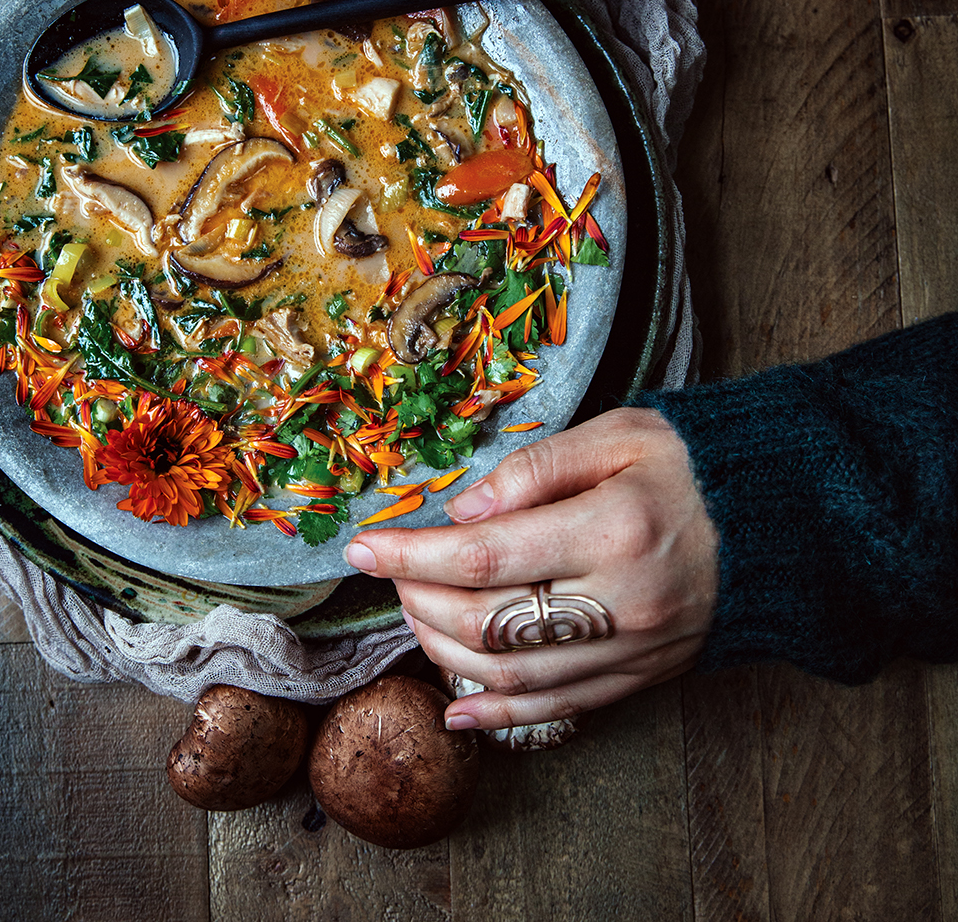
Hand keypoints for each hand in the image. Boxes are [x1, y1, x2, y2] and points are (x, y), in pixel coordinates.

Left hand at [344, 409, 718, 729]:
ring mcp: (633, 649)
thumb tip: (460, 509)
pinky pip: (558, 708)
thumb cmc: (693, 464)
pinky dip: (498, 713)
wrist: (786, 520)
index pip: (484, 556)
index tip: (362, 545)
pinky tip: (455, 707)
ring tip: (412, 612)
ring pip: (512, 673)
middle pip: (487, 621)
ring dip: (442, 649)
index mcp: (612, 528)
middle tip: (390, 567)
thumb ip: (535, 468)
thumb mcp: (618, 435)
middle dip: (417, 597)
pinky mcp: (641, 676)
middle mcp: (621, 601)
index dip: (411, 554)